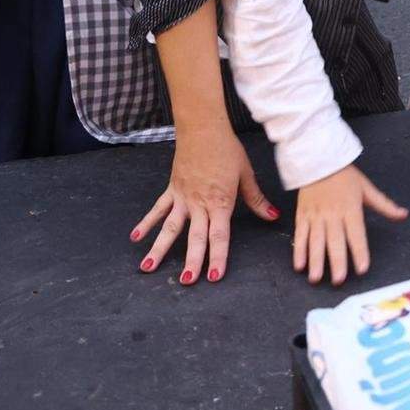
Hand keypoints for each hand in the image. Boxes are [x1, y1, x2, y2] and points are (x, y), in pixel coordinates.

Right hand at [131, 119, 276, 284]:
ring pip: (170, 227)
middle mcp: (199, 204)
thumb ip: (256, 200)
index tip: (213, 276)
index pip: (220, 235)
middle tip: (186, 281)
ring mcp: (182, 198)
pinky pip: (158, 209)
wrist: (203, 128)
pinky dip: (146, 223)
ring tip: (148, 267)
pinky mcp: (172, 189)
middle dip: (191, 261)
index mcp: (220, 202)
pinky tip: (136, 237)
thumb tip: (272, 216)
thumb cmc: (227, 150)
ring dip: (159, 248)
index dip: (218, 257)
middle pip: (195, 237)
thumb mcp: (246, 174)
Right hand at [294, 163, 408, 286]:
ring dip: (315, 260)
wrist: (318, 158)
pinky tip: (299, 265)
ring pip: (315, 240)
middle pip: (335, 240)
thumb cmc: (345, 175)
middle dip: (336, 261)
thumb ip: (384, 205)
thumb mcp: (367, 188)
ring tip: (316, 278)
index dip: (360, 251)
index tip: (362, 268)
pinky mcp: (302, 214)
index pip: (357, 234)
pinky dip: (299, 250)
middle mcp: (333, 213)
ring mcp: (316, 215)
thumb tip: (404, 215)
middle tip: (338, 280)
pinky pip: (300, 234)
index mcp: (351, 208)